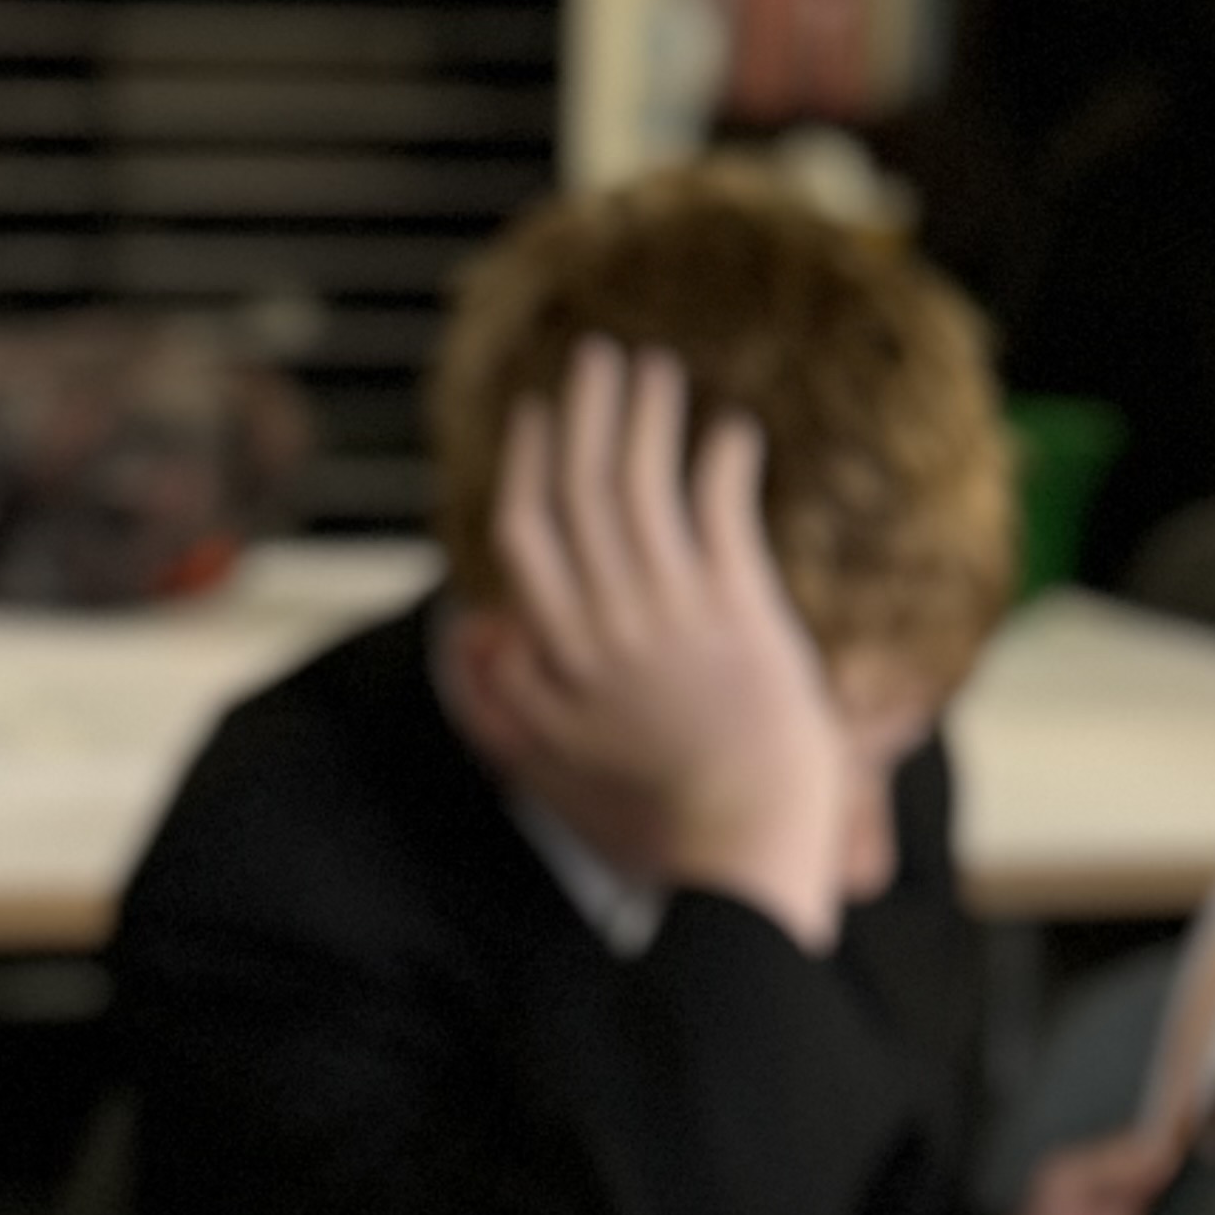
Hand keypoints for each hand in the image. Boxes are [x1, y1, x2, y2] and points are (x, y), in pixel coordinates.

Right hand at [444, 338, 854, 946]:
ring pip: (641, 487)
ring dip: (646, 417)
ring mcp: (670, 618)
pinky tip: (733, 432)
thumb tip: (475, 636)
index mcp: (555, 659)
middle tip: (599, 355)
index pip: (525, 536)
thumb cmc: (658, 824)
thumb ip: (506, 704)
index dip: (533, 464)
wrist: (739, 858)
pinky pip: (721, 514)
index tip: (543, 414)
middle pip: (578, 491)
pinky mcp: (739, 617)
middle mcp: (603, 628)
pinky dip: (722, 464)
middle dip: (584, 412)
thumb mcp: (554, 771)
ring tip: (657, 369)